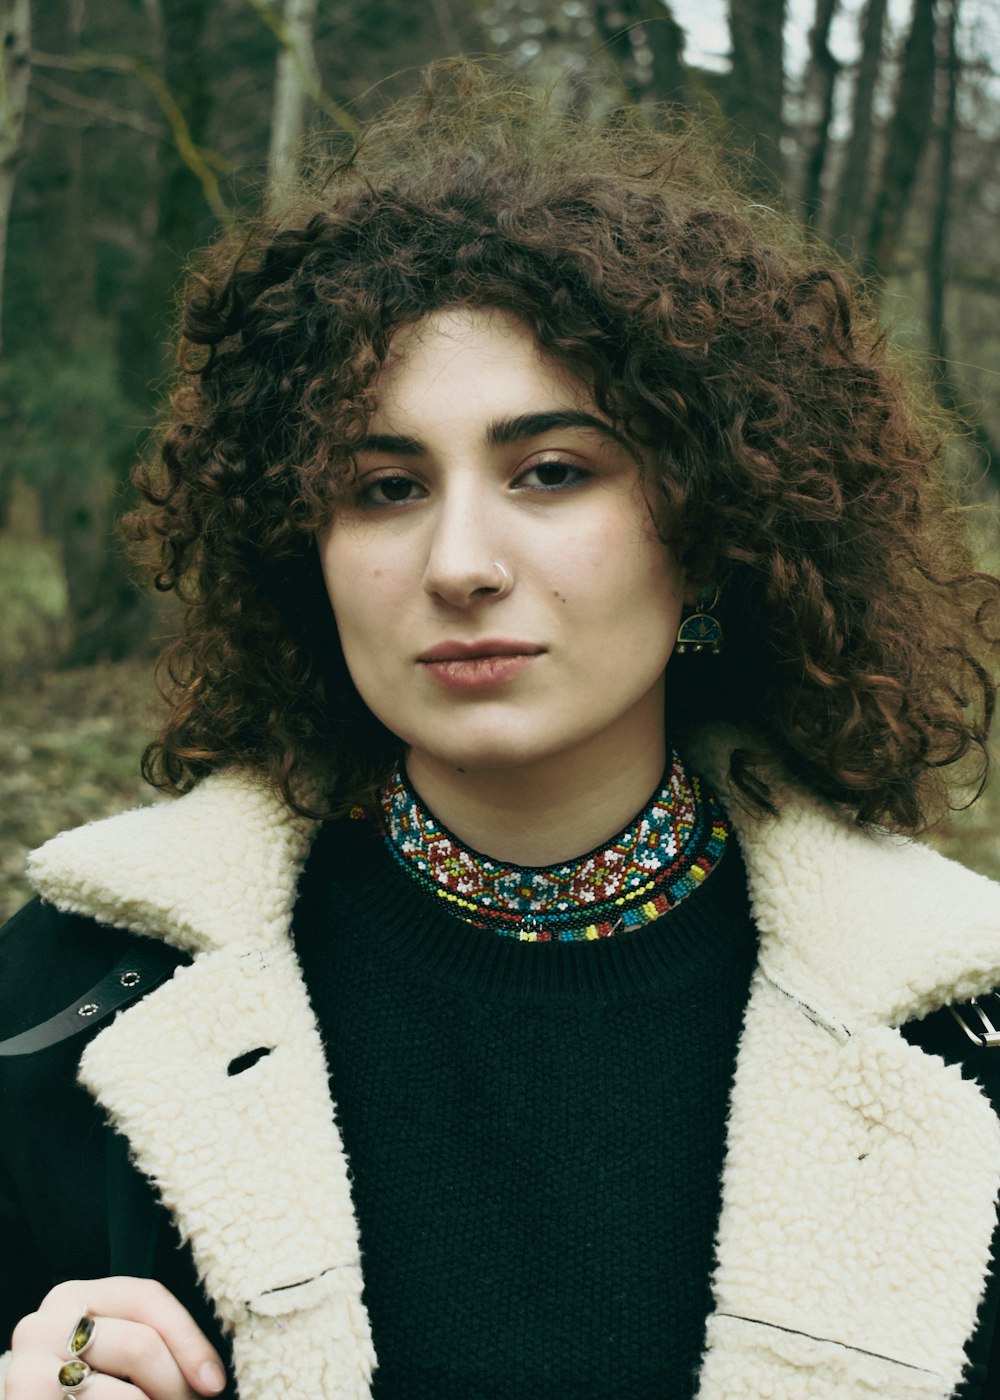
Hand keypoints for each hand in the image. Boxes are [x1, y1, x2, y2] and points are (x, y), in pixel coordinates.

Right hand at [6, 1277, 226, 1398]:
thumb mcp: (111, 1354)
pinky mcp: (26, 1398)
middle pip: (141, 1343)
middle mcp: (45, 1322)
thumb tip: (211, 1378)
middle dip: (175, 1385)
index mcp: (73, 1296)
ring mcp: (28, 1365)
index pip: (147, 1297)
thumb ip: (149, 1343)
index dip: (189, 1339)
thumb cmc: (83, 1388)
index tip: (214, 1382)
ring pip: (126, 1394)